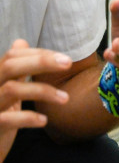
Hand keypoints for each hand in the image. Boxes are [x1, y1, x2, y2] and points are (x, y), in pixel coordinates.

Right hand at [0, 39, 71, 162]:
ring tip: (65, 98)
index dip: (39, 53)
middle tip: (68, 63)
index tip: (63, 58)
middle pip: (10, 66)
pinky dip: (28, 118)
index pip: (12, 56)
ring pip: (12, 89)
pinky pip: (8, 119)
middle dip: (41, 61)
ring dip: (43, 91)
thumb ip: (14, 69)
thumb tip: (21, 42)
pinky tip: (44, 121)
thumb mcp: (5, 90)